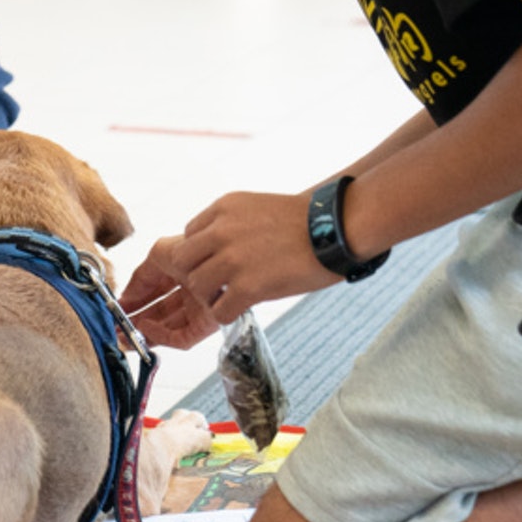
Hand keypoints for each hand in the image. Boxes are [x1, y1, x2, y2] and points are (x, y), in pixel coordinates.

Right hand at [119, 237, 221, 349]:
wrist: (221, 257)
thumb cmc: (196, 249)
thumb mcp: (159, 254)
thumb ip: (140, 277)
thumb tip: (125, 299)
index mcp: (181, 273)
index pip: (152, 292)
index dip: (133, 301)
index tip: (115, 310)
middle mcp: (190, 292)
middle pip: (158, 313)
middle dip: (135, 322)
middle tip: (116, 328)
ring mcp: (199, 309)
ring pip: (167, 328)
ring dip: (144, 333)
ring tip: (125, 335)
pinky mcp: (208, 325)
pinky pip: (182, 337)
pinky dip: (161, 336)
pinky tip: (146, 328)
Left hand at [121, 192, 341, 347]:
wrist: (336, 227)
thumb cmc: (304, 221)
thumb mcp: (254, 208)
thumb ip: (228, 225)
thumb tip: (212, 250)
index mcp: (222, 209)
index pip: (189, 235)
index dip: (200, 253)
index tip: (215, 263)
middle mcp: (220, 231)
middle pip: (184, 262)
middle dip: (197, 275)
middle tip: (216, 284)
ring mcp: (232, 259)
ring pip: (197, 287)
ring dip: (211, 296)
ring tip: (231, 296)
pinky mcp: (248, 286)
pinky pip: (219, 310)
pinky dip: (226, 313)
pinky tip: (241, 308)